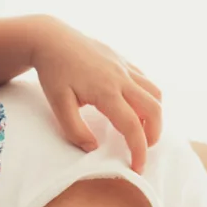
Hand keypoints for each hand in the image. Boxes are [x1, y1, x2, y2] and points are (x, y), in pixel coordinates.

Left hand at [29, 17, 161, 173]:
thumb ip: (74, 129)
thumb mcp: (57, 103)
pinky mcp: (123, 60)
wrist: (51, 38)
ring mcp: (125, 67)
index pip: (131, 126)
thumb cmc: (53, 71)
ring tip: (140, 128)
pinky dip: (147, 97)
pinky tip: (133, 105)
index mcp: (106, 91)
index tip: (137, 167)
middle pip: (154, 109)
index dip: (138, 150)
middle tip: (142, 148)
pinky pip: (145, 81)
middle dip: (154, 134)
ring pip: (154, 93)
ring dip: (154, 114)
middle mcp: (121, 78)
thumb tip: (93, 148)